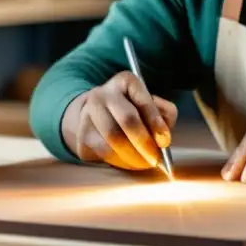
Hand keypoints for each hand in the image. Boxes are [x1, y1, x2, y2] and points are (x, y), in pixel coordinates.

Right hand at [60, 71, 177, 169]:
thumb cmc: (132, 109)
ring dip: (132, 157)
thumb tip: (163, 138)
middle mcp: (102, 94)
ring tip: (144, 164)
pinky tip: (129, 163)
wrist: (97, 115)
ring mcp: (87, 114)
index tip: (165, 141)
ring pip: (112, 141)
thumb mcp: (151, 104)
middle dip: (144, 143)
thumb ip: (164, 115)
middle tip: (156, 159)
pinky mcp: (81, 136)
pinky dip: (119, 163)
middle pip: (127, 120)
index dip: (156, 122)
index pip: (143, 101)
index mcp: (125, 81)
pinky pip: (102, 154)